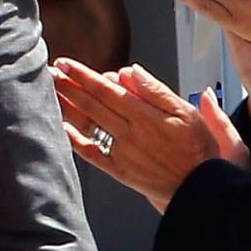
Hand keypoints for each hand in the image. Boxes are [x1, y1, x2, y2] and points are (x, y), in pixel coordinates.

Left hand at [55, 58, 245, 211]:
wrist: (201, 188)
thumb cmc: (198, 149)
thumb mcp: (187, 112)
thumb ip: (156, 91)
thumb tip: (131, 71)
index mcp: (145, 115)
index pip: (106, 89)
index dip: (83, 75)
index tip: (65, 63)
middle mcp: (129, 132)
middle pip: (93, 104)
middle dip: (69, 86)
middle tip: (50, 72)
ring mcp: (122, 152)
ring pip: (89, 124)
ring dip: (68, 107)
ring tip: (52, 93)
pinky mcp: (120, 170)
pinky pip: (92, 154)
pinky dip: (76, 141)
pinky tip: (63, 129)